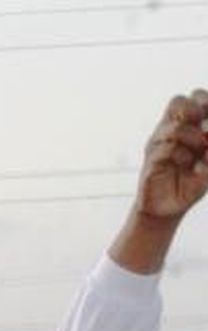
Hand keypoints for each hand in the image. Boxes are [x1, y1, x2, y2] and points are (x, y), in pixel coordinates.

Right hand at [134, 89, 207, 221]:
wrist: (168, 209)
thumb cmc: (190, 183)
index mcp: (185, 127)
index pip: (193, 98)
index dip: (204, 100)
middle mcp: (169, 132)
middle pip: (179, 102)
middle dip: (195, 111)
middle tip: (203, 132)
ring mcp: (157, 145)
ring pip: (175, 128)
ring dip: (193, 139)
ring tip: (197, 155)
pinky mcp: (150, 161)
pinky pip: (167, 149)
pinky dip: (182, 156)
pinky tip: (185, 166)